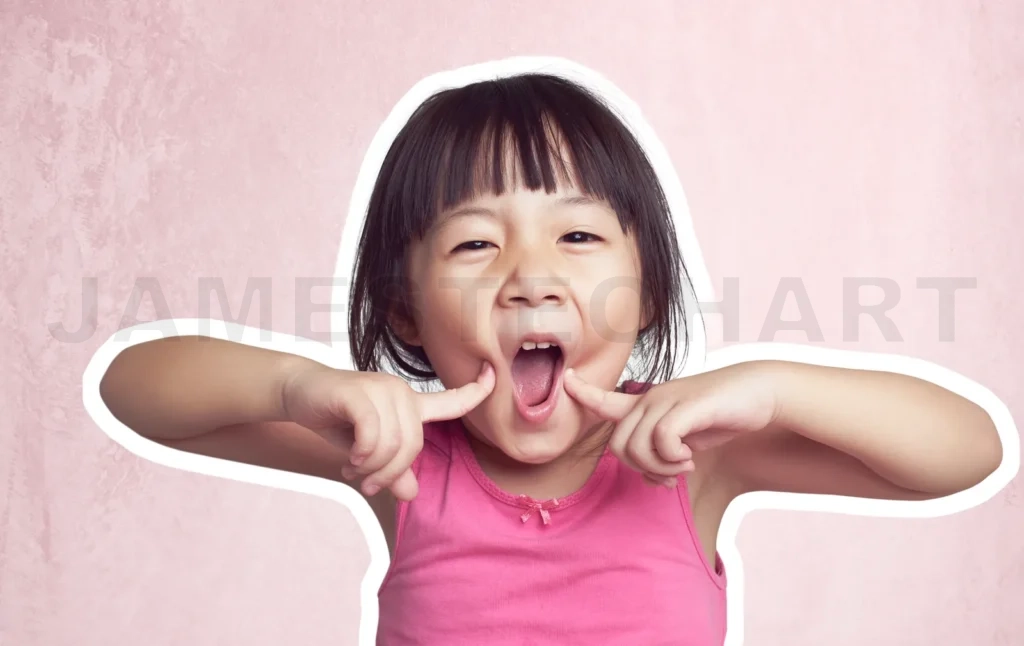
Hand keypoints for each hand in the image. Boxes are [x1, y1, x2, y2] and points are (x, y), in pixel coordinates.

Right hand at [281, 361, 494, 499]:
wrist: (300, 393)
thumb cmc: (338, 419)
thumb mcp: (368, 450)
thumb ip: (392, 467)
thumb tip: (412, 493)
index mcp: (411, 404)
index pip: (453, 400)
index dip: (477, 390)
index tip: (493, 372)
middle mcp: (401, 393)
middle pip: (413, 444)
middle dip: (390, 472)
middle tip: (369, 484)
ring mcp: (381, 389)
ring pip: (392, 443)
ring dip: (372, 467)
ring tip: (354, 470)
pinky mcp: (359, 392)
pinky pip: (373, 432)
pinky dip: (362, 453)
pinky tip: (349, 458)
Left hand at [562, 362, 779, 486]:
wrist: (758, 393)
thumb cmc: (719, 415)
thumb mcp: (686, 436)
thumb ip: (663, 454)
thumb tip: (651, 479)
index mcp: (648, 403)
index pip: (605, 399)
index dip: (583, 393)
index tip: (566, 379)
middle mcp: (650, 399)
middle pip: (617, 445)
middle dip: (640, 468)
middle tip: (669, 473)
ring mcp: (666, 400)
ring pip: (635, 446)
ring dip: (658, 467)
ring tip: (682, 466)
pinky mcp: (685, 406)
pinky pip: (660, 441)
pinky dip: (672, 459)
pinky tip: (689, 459)